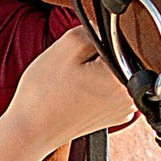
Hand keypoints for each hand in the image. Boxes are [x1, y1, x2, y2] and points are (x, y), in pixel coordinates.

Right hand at [0, 25, 139, 160]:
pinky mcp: (112, 116)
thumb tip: (107, 28)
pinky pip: (109, 89)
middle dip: (99, 53)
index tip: (82, 49)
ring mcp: (123, 110)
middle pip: (121, 57)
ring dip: (96, 69)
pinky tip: (76, 91)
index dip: (100, 36)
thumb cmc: (44, 95)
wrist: (29, 131)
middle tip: (75, 65)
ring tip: (74, 80)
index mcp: (125, 78)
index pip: (124, 39)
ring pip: (114, 72)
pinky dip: (94, 85)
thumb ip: (96, 28)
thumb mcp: (68, 44)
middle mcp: (130, 97)